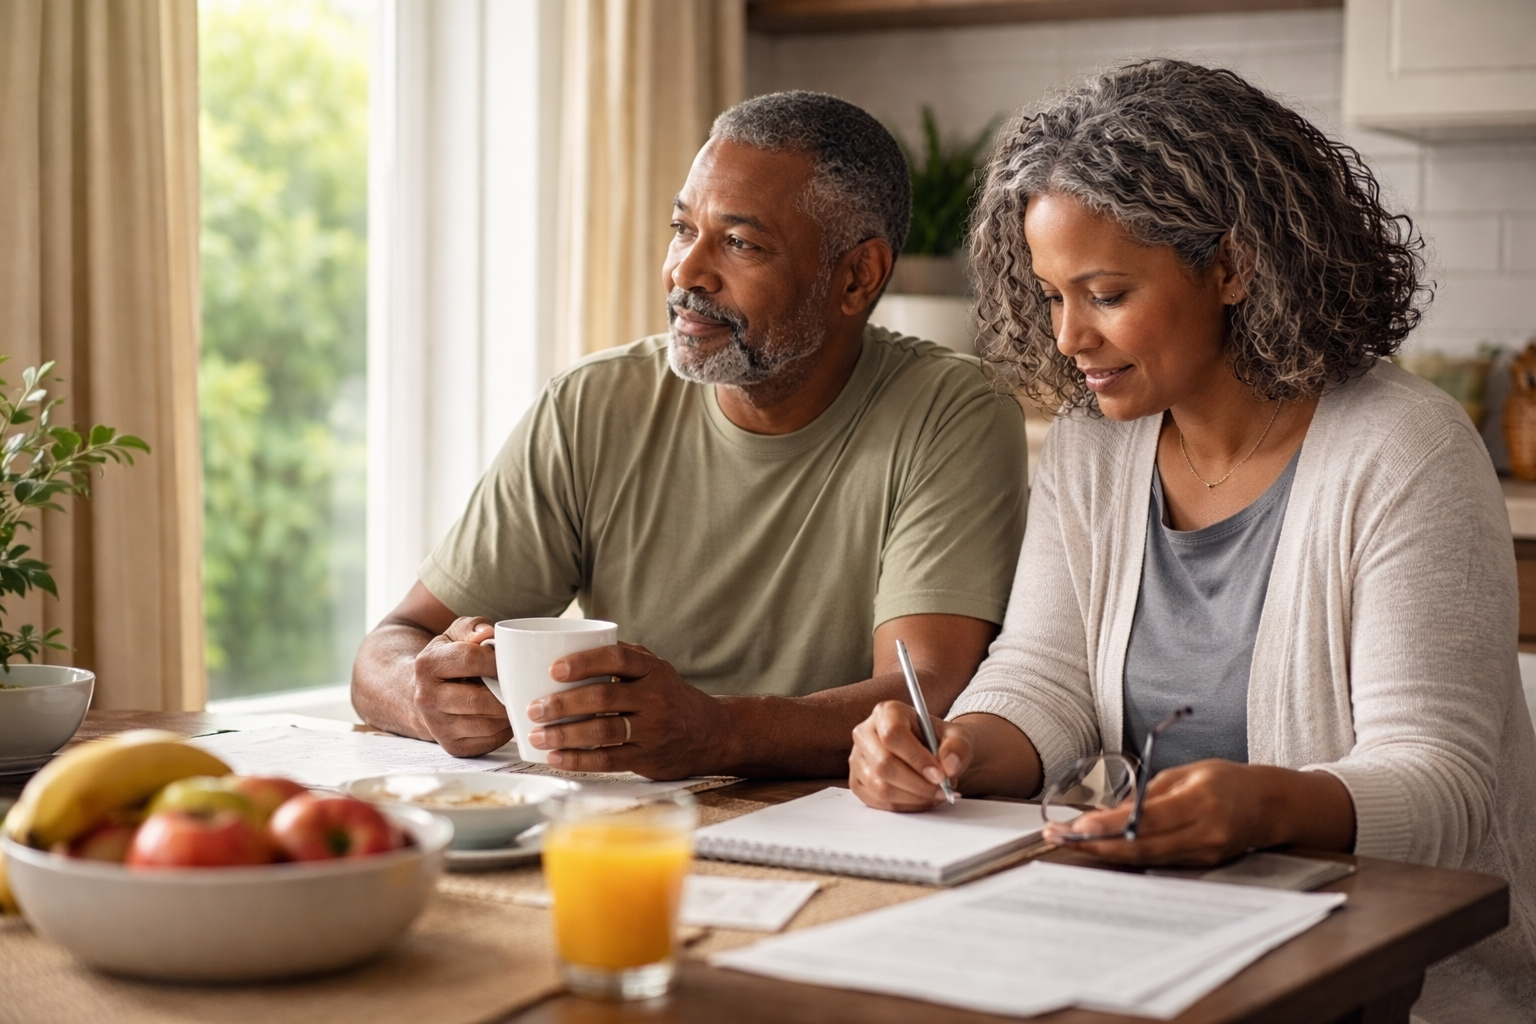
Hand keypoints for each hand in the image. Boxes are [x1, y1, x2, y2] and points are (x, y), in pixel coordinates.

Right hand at [410, 616, 512, 756]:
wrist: (421, 691)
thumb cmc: (448, 659)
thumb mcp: (454, 635)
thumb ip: (472, 627)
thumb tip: (488, 632)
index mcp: (427, 664)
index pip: (470, 660)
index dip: (497, 660)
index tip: (512, 660)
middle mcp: (426, 698)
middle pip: (479, 699)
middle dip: (506, 692)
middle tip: (523, 685)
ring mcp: (437, 726)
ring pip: (486, 724)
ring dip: (509, 714)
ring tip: (518, 700)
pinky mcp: (452, 746)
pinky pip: (488, 741)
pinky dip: (505, 730)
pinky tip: (507, 716)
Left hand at [524, 642, 729, 779]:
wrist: (711, 732)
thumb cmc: (670, 696)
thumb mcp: (655, 669)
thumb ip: (621, 657)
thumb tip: (568, 644)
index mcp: (652, 669)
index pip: (616, 658)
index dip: (584, 663)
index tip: (553, 669)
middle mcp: (655, 697)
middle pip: (603, 697)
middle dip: (563, 704)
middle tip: (534, 708)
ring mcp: (653, 729)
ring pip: (603, 730)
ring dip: (565, 734)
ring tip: (537, 735)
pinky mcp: (648, 757)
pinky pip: (609, 759)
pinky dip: (579, 760)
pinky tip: (556, 757)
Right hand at [849, 701, 971, 811]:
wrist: (930, 751)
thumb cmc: (939, 740)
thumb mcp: (958, 736)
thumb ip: (958, 747)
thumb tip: (949, 766)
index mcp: (887, 712)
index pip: (893, 734)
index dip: (916, 758)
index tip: (939, 775)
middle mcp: (865, 732)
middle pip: (883, 764)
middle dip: (917, 784)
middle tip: (942, 790)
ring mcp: (858, 758)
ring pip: (880, 787)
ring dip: (913, 798)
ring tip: (934, 794)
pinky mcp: (857, 781)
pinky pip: (877, 801)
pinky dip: (904, 806)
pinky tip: (920, 799)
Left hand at [1046, 760, 1278, 866]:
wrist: (1270, 806)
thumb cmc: (1228, 781)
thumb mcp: (1187, 773)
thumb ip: (1149, 794)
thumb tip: (1109, 813)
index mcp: (1201, 802)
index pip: (1149, 819)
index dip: (1112, 825)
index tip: (1079, 825)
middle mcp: (1203, 833)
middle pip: (1141, 847)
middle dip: (1096, 844)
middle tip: (1059, 837)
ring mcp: (1203, 854)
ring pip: (1144, 859)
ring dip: (1104, 852)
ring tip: (1069, 842)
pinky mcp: (1200, 865)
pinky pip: (1156, 862)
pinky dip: (1126, 856)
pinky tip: (1101, 848)